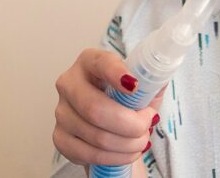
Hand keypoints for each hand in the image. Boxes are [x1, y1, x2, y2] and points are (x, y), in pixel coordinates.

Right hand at [53, 48, 163, 166]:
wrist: (106, 124)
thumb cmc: (123, 99)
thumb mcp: (139, 86)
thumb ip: (150, 82)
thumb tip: (159, 82)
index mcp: (89, 62)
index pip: (100, 63)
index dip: (116, 73)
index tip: (135, 86)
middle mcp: (69, 83)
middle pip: (95, 108)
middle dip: (130, 124)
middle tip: (147, 126)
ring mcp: (61, 112)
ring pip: (97, 136)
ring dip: (127, 144)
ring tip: (141, 141)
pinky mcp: (60, 138)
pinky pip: (90, 154)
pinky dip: (116, 157)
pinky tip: (127, 152)